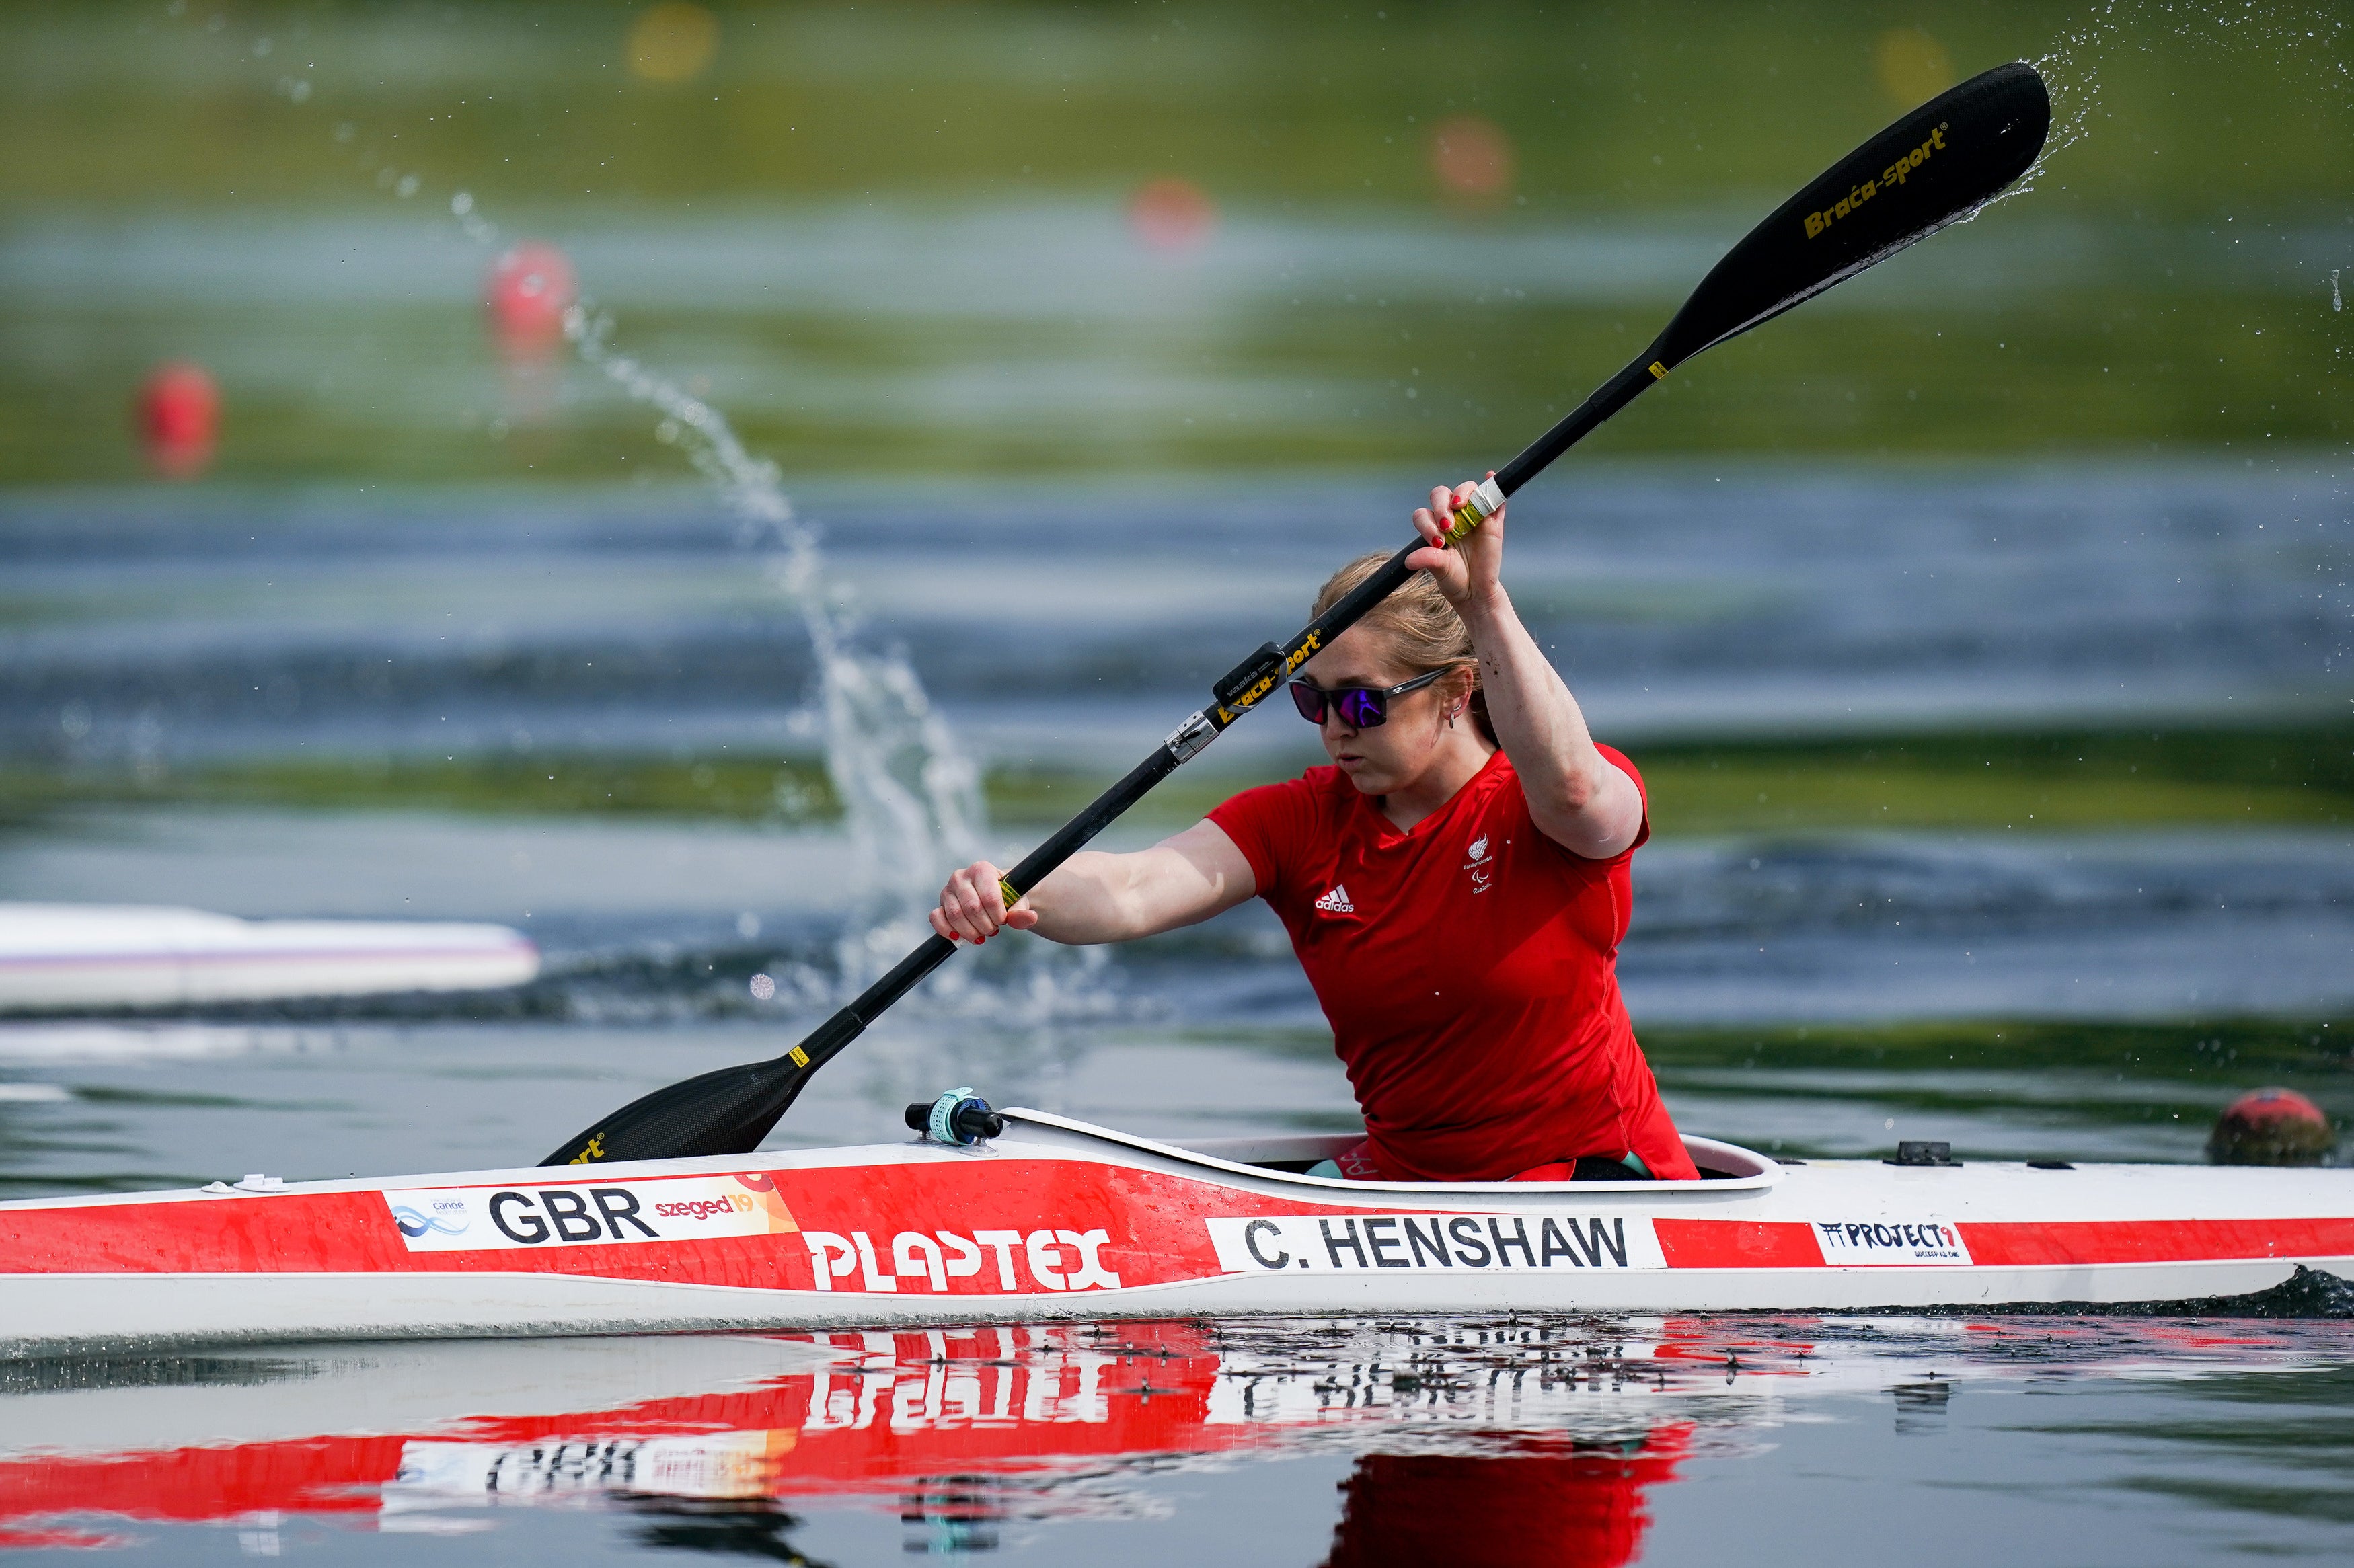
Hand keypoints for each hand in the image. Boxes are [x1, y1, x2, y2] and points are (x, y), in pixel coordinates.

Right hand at [929, 860, 1036, 943]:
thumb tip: (1030, 918)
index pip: (989, 897)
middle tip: (994, 930)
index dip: (998, 915)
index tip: (1004, 920)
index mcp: (981, 869)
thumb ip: (1022, 911)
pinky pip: (936, 919)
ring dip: (970, 932)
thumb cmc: (1007, 897)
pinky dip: (947, 931)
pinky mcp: (939, 905)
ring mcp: (947, 891)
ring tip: (981, 934)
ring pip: (955, 915)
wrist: (994, 898)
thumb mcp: (1019, 901)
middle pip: (972, 908)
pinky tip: (959, 937)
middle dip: (986, 926)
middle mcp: (960, 876)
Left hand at [1406, 472, 1504, 609]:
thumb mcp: (1439, 570)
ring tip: (1460, 505)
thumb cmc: (1454, 578)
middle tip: (1447, 526)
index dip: (1427, 523)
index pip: (1425, 514)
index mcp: (1434, 526)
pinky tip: (1490, 476)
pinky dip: (1493, 485)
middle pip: (1442, 495)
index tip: (1436, 542)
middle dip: (1440, 506)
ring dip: (1462, 493)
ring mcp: (1473, 516)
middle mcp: (1452, 517)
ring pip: (1467, 491)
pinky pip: (1494, 498)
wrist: (1476, 592)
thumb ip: (1428, 560)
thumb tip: (1409, 560)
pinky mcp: (1493, 520)